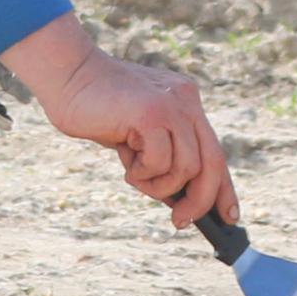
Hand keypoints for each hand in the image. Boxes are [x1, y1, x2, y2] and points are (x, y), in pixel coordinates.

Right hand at [0, 14, 237, 225]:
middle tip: (179, 221)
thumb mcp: (137, 135)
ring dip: (159, 185)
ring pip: (188, 167)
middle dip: (200, 200)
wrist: (67, 74)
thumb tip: (178, 199)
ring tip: (134, 174)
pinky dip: (143, 172)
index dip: (224, 189)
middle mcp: (187, 101)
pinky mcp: (152, 112)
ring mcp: (172, 105)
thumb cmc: (95, 108)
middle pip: (213, 163)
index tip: (229, 217)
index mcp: (187, 103)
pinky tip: (124, 158)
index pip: (216, 152)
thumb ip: (160, 156)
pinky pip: (161, 161)